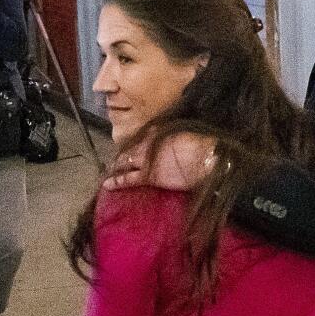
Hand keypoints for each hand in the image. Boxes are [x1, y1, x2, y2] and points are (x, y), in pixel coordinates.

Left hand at [102, 132, 217, 191]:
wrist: (208, 160)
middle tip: (116, 159)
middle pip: (130, 148)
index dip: (135, 140)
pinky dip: (116, 182)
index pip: (142, 134)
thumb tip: (169, 138)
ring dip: (117, 166)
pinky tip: (106, 185)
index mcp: (159, 130)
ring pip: (125, 162)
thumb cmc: (204, 147)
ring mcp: (146, 159)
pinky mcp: (147, 176)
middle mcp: (149, 142)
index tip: (131, 144)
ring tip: (109, 171)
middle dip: (123, 154)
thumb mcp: (187, 134)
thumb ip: (173, 136)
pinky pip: (127, 179)